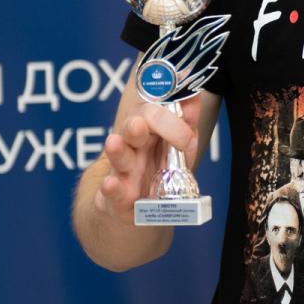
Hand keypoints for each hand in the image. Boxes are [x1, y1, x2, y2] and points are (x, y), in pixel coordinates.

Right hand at [93, 95, 204, 222]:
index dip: (169, 118)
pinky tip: (110, 184)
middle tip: (140, 126)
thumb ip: (187, 124)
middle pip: (131, 128)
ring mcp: (122, 171)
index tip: (187, 138)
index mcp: (148, 130)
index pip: (152, 111)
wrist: (139, 207)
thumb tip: (193, 96)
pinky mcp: (114, 198)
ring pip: (118, 156)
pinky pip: (110, 192)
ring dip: (117, 150)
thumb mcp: (179, 146)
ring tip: (114, 143)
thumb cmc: (160, 171)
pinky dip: (110, 188)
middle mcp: (132, 146)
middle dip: (137, 125)